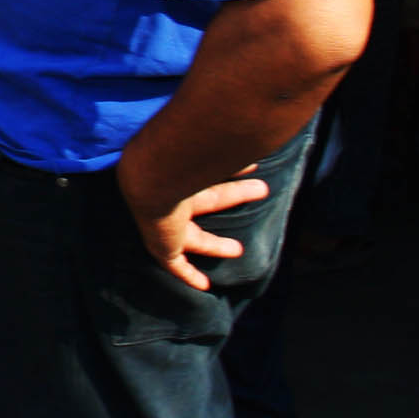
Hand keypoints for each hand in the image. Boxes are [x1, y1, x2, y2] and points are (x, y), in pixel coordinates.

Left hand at [119, 158, 270, 290]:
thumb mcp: (214, 152)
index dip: (232, 167)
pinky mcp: (161, 245)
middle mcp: (172, 195)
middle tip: (261, 190)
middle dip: (235, 194)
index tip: (249, 165)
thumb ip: (237, 145)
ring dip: (217, 245)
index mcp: (183, 169)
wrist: (152, 178)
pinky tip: (203, 286)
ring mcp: (164, 222)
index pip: (213, 169)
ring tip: (239, 250)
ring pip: (197, 238)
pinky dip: (188, 274)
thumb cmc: (184, 159)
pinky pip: (175, 265)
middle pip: (212, 198)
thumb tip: (266, 132)